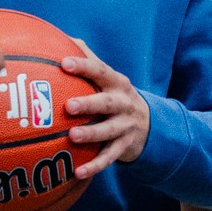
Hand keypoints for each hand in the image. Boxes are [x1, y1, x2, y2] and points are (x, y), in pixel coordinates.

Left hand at [61, 38, 150, 177]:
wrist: (149, 123)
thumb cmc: (115, 95)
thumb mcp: (108, 77)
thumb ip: (89, 58)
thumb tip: (62, 37)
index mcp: (116, 83)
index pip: (100, 71)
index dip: (83, 66)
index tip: (64, 63)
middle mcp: (123, 103)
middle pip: (106, 102)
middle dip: (88, 103)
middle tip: (68, 105)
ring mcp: (126, 126)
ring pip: (109, 131)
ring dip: (91, 134)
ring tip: (73, 137)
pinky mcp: (125, 146)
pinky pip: (109, 157)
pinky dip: (95, 166)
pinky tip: (78, 173)